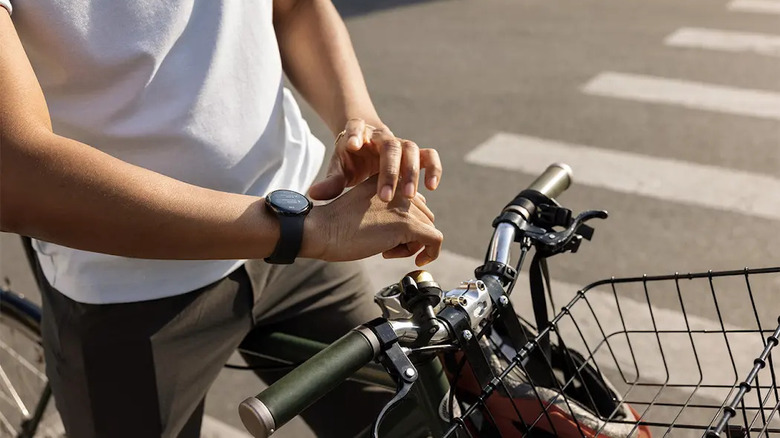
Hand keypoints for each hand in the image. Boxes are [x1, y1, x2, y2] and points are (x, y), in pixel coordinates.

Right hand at [301, 176, 442, 265]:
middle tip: (386, 247)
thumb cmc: (337, 224)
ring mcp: (404, 205)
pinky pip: (435, 240)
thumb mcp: (366, 207)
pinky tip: (415, 259)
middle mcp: (399, 188)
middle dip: (411, 236)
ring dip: (413, 246)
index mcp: (388, 180)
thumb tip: (408, 229)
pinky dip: (430, 253)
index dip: (405, 224)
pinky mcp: (406, 224)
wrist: (322, 230)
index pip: (414, 203)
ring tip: (388, 251)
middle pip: (425, 217)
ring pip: (429, 229)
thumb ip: (387, 209)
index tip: (386, 236)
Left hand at [308, 118, 441, 201]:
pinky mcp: (416, 154)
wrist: (367, 148)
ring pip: (412, 150)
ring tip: (409, 197)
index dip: (356, 134)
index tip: (352, 145)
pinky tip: (431, 188)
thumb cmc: (350, 160)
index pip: (357, 127)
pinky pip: (430, 157)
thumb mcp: (339, 169)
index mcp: (359, 134)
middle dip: (389, 171)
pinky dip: (433, 169)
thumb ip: (330, 182)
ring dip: (412, 173)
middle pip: (390, 146)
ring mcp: (401, 144)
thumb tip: (313, 194)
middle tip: (386, 196)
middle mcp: (382, 137)